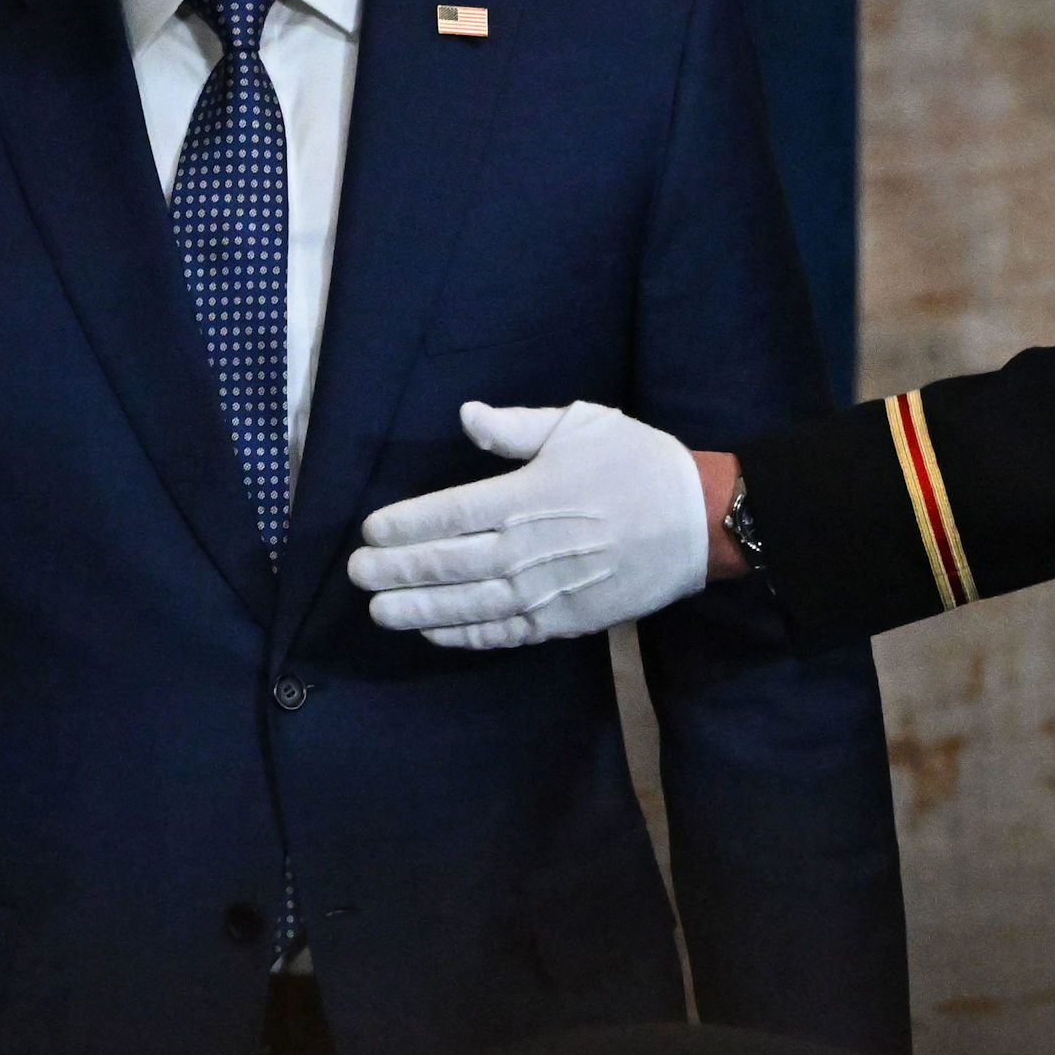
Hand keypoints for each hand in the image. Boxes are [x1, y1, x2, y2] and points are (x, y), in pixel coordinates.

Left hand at [348, 400, 710, 647]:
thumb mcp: (579, 424)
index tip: (370, 532)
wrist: (699, 520)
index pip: (448, 514)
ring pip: (468, 605)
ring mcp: (545, 591)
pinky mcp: (566, 621)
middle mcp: (526, 549)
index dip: (405, 525)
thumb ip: (516, 427)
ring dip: (418, 610)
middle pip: (447, 564)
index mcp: (524, 497)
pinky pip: (505, 632)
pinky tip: (434, 634)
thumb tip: (466, 417)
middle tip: (356, 574)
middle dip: (396, 571)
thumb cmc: (637, 463)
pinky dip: (466, 636)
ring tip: (378, 611)